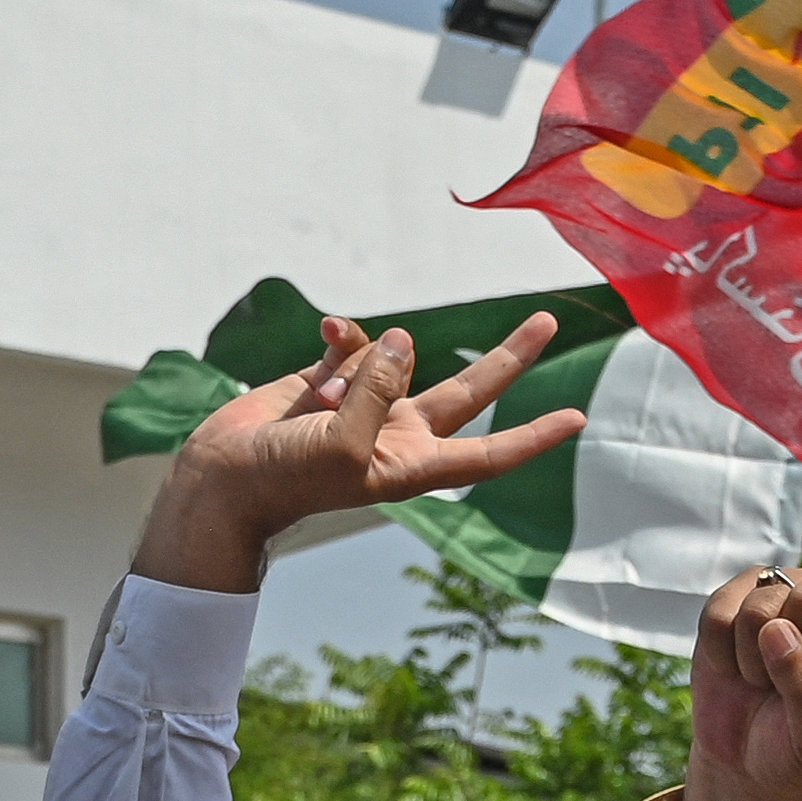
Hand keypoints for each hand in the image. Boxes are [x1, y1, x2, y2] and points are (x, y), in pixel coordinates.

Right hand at [127, 313, 586, 594]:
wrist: (224, 476)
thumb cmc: (287, 478)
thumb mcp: (344, 442)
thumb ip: (379, 389)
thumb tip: (402, 340)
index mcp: (413, 464)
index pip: (488, 453)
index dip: (533, 436)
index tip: (577, 418)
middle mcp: (399, 432)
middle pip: (469, 390)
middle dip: (508, 357)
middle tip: (548, 322)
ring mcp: (367, 403)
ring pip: (396, 358)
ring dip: (370, 359)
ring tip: (326, 401)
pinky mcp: (331, 378)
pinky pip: (353, 343)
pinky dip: (345, 334)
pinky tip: (328, 332)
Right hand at [682, 566, 801, 800]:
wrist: (752, 764)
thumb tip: (774, 629)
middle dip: (790, 662)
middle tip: (793, 689)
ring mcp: (794, 587)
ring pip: (761, 605)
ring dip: (753, 661)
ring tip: (768, 681)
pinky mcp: (745, 590)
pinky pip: (720, 611)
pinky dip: (721, 653)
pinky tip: (738, 668)